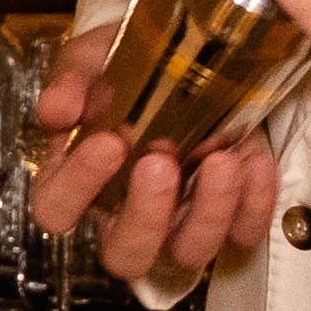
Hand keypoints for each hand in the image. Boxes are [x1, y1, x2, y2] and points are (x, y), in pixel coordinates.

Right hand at [24, 19, 276, 289]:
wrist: (182, 54)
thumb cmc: (124, 68)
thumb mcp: (90, 61)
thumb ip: (70, 82)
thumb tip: (57, 110)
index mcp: (78, 182)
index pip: (57, 210)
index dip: (78, 188)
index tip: (107, 142)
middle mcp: (125, 214)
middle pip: (125, 255)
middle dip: (145, 216)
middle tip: (160, 162)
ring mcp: (180, 222)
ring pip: (189, 252)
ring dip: (208, 212)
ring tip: (220, 159)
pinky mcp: (231, 214)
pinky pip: (244, 232)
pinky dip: (254, 202)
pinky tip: (253, 159)